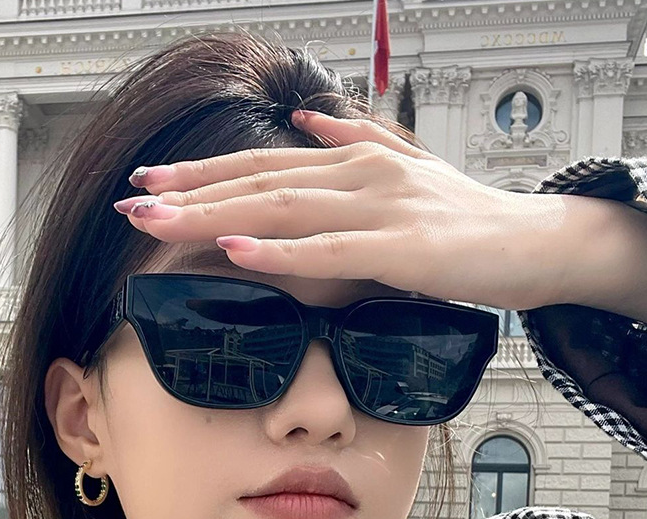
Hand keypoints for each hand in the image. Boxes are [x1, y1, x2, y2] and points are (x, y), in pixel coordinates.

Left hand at [112, 110, 582, 311]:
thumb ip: (355, 143)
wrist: (531, 241)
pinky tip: (236, 250)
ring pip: (282, 209)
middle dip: (190, 192)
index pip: (262, 165)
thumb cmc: (465, 216)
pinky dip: (282, 251)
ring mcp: (378, 208)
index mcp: (351, 163)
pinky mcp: (402, 248)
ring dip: (214, 215)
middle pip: (258, 182)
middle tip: (132, 199)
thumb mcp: (405, 169)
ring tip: (159, 219)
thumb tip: (310, 121)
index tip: (152, 180)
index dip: (204, 173)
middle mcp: (357, 175)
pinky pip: (331, 251)